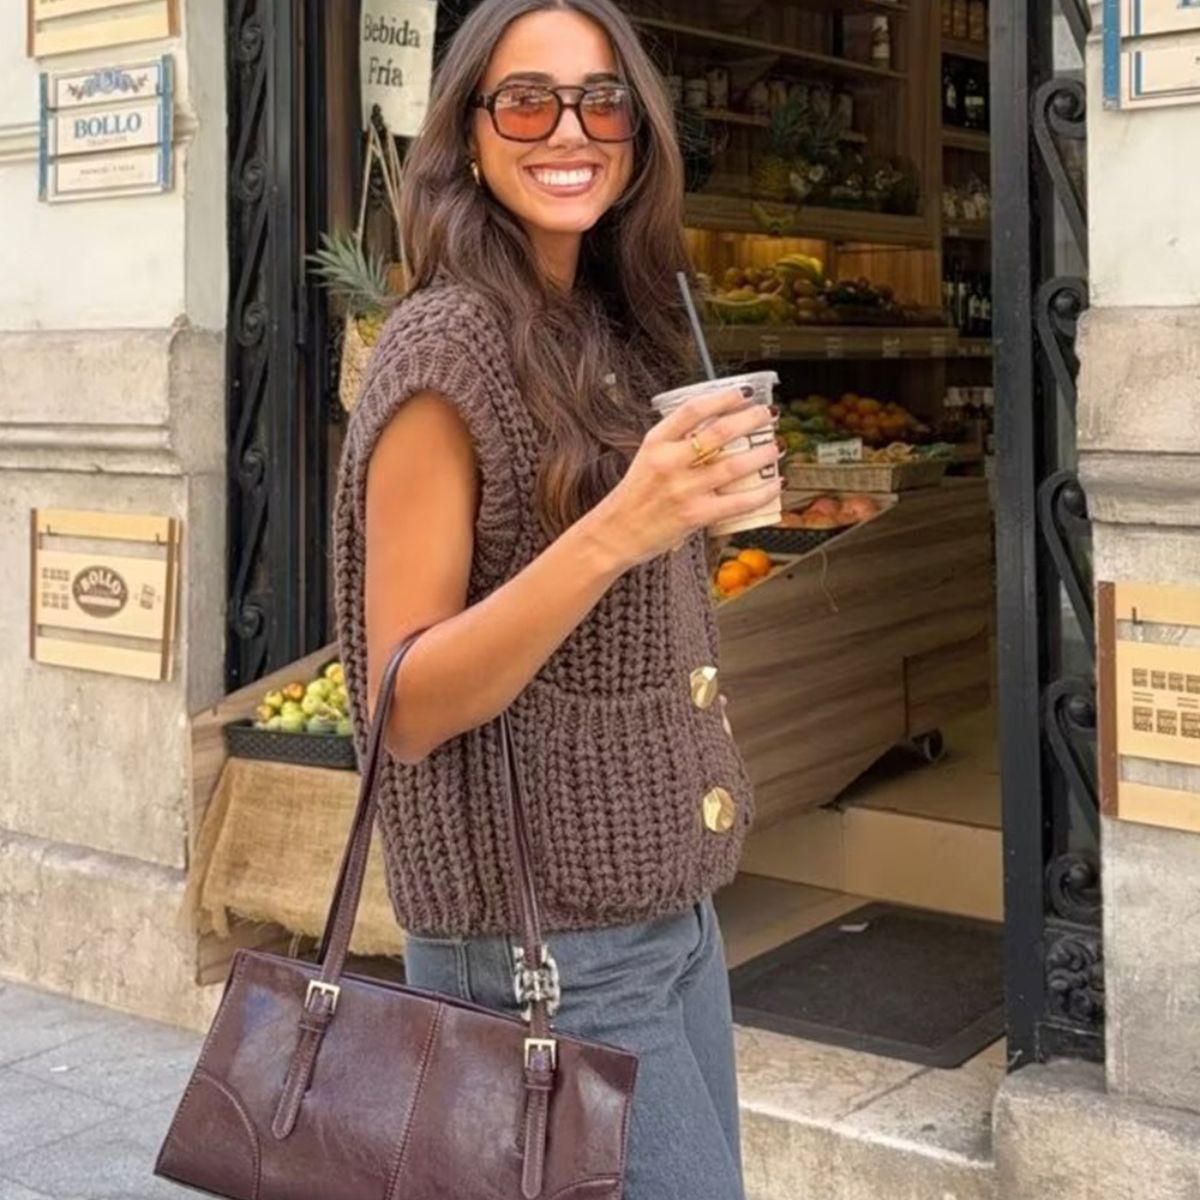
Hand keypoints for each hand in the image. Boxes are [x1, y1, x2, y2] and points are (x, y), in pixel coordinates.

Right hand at [584, 386, 782, 570]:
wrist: (615, 533)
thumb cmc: (635, 497)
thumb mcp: (648, 459)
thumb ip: (677, 444)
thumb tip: (718, 431)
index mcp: (656, 442)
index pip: (693, 410)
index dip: (723, 398)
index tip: (744, 393)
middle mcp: (669, 462)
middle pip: (720, 432)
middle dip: (751, 419)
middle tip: (768, 413)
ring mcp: (683, 489)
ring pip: (734, 466)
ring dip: (762, 454)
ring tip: (776, 447)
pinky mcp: (694, 515)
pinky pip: (738, 502)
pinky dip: (762, 493)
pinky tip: (775, 485)